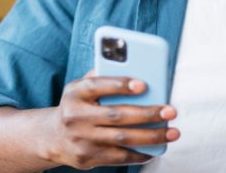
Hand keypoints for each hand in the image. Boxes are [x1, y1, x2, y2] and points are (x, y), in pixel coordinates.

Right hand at [42, 71, 179, 169]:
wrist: (53, 137)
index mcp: (75, 93)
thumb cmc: (78, 106)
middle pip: (116, 115)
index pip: (97, 85)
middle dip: (148, 114)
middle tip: (170, 111)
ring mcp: (82, 139)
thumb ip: (102, 76)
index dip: (120, 84)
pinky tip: (156, 148)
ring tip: (172, 132)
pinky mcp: (88, 158)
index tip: (143, 84)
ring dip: (152, 136)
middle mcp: (76, 116)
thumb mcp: (80, 88)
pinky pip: (120, 157)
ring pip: (122, 139)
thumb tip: (135, 68)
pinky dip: (140, 153)